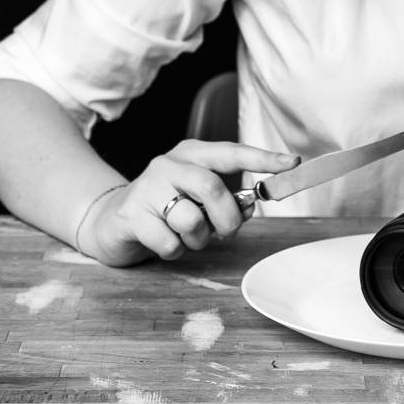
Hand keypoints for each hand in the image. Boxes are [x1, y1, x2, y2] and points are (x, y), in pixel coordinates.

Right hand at [79, 139, 300, 265]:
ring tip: (187, 237)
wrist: (111, 220)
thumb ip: (226, 199)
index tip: (292, 162)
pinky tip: (164, 243)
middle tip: (227, 233)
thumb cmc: (166, 208)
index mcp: (191, 154)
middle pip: (212, 187)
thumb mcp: (198, 199)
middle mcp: (168, 164)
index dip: (263, 158)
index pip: (232, 152)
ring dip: (198, 239)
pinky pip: (169, 242)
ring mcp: (147, 188)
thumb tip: (250, 204)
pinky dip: (175, 251)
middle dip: (228, 218)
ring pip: (190, 218)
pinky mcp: (131, 215)